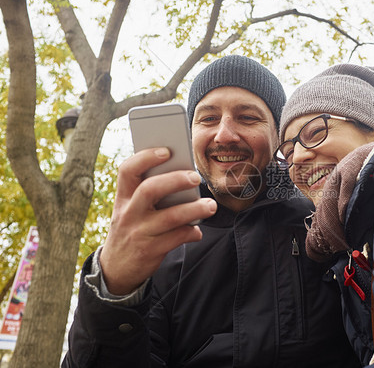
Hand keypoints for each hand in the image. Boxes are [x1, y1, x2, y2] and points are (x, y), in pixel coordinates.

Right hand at [99, 147, 216, 294]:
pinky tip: (197, 230)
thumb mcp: (130, 210)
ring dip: (194, 209)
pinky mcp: (150, 251)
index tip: (167, 151)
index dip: (146, 157)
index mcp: (123, 198)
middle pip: (150, 189)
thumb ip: (150, 194)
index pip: (127, 170)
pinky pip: (177, 238)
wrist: (115, 269)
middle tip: (195, 177)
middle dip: (176, 180)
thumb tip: (185, 177)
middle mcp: (128, 213)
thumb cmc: (132, 229)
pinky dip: (191, 232)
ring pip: (170, 217)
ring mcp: (139, 232)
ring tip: (210, 205)